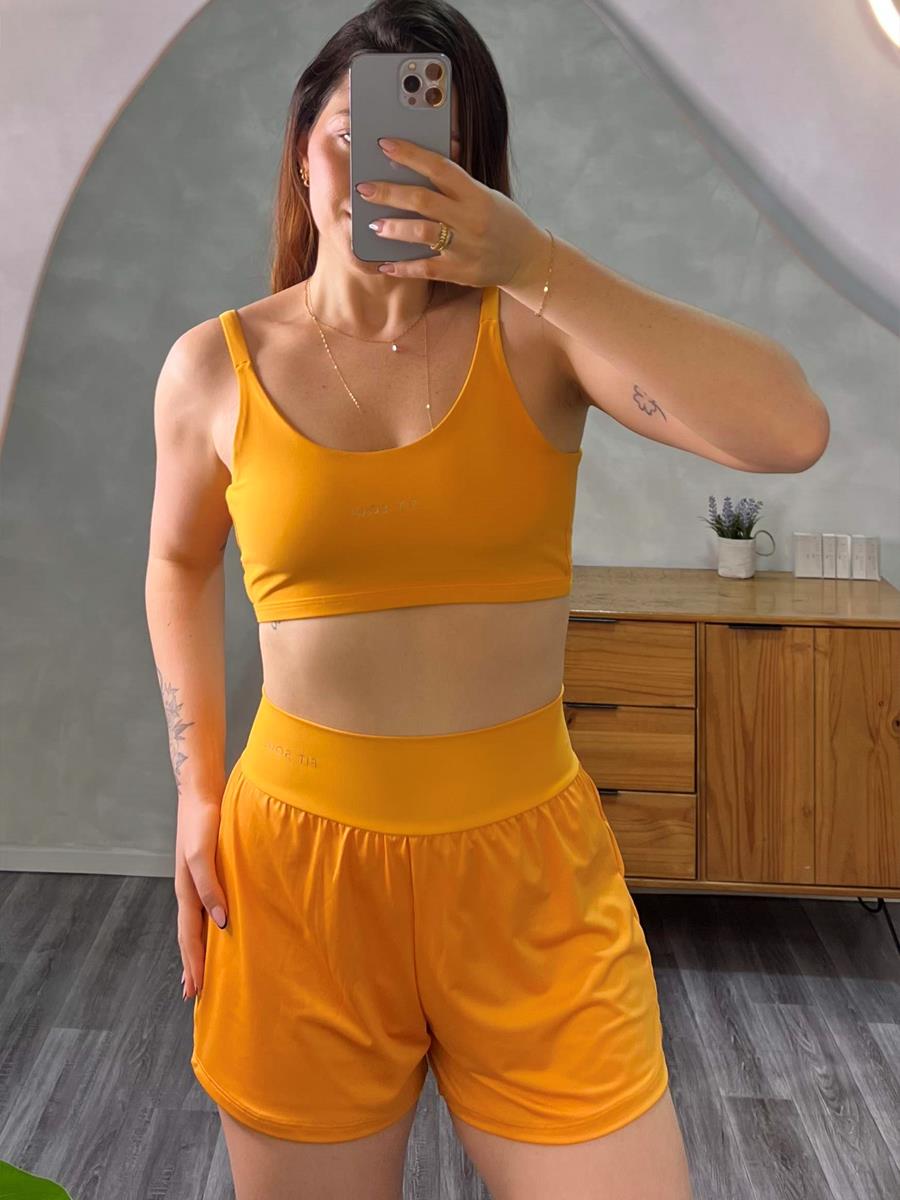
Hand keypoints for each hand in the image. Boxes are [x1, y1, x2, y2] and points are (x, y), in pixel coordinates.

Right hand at [174, 792, 228, 1001]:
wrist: (201, 793)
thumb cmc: (202, 823)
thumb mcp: (203, 856)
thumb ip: (210, 888)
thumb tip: (222, 923)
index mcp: (187, 892)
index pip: (190, 938)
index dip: (194, 964)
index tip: (195, 992)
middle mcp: (190, 891)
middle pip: (189, 937)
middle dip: (192, 965)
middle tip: (195, 994)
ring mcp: (197, 882)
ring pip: (196, 925)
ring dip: (199, 949)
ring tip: (202, 970)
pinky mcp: (208, 872)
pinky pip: (207, 908)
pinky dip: (208, 927)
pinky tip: (217, 928)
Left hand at [357, 136, 548, 288]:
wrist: (527, 258)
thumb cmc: (502, 221)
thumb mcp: (486, 195)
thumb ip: (457, 183)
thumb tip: (424, 161)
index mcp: (476, 194)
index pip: (439, 167)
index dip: (410, 154)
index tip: (384, 145)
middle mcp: (470, 219)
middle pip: (423, 201)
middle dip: (389, 193)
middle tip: (363, 189)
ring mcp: (465, 247)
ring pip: (422, 234)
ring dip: (393, 229)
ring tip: (372, 225)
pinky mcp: (461, 272)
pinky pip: (426, 269)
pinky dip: (403, 267)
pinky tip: (384, 264)